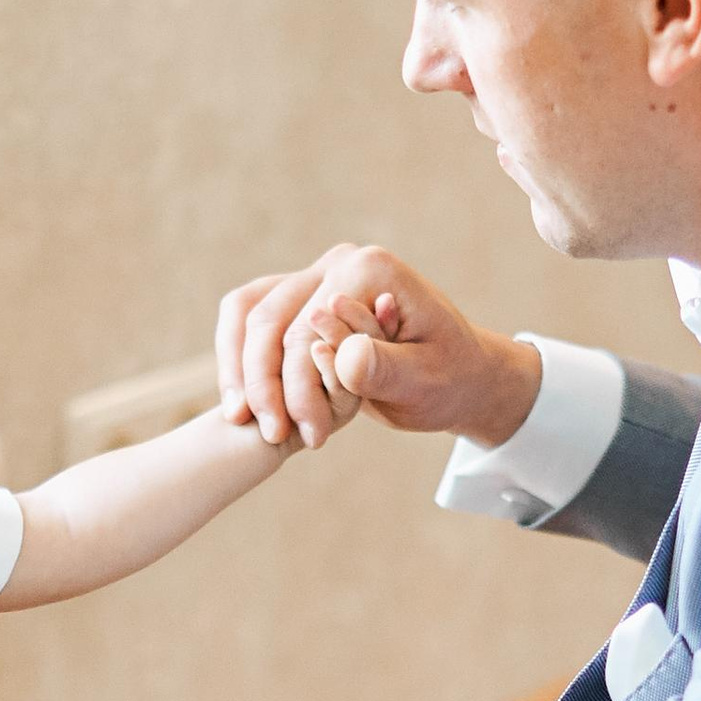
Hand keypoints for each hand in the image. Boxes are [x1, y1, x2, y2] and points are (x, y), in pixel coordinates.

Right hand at [215, 247, 542, 447]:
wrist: (462, 374)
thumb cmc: (451, 379)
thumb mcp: (425, 380)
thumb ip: (381, 368)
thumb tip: (340, 357)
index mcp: (369, 271)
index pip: (307, 329)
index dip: (296, 386)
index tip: (305, 436)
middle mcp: (338, 264)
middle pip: (268, 316)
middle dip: (262, 381)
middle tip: (271, 434)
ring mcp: (318, 277)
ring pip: (248, 311)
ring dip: (238, 366)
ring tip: (242, 420)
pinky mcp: (304, 299)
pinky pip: (252, 318)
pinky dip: (240, 357)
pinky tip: (243, 401)